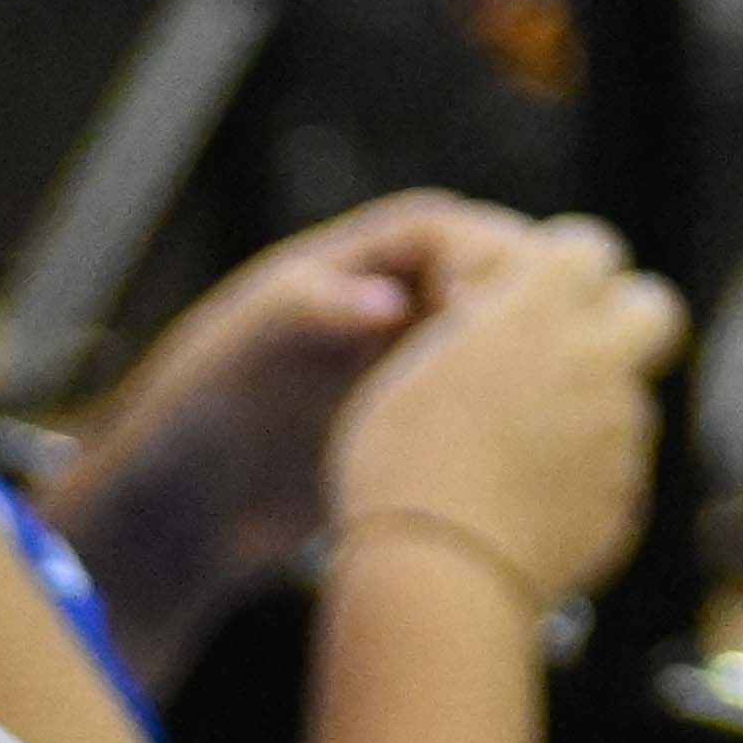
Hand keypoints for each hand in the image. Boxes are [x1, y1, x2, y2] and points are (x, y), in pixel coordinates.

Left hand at [75, 194, 540, 622]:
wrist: (186, 510)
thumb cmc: (200, 412)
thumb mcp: (248, 348)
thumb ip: (313, 310)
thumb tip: (390, 302)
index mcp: (357, 261)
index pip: (450, 231)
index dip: (485, 258)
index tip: (493, 315)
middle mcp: (398, 299)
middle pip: (495, 277)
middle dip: (530, 307)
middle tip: (550, 358)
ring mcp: (417, 360)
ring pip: (506, 339)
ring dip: (534, 362)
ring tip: (556, 408)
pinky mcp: (426, 418)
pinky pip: (492, 397)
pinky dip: (520, 410)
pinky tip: (537, 449)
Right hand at [319, 214, 684, 612]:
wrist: (437, 576)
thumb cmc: (399, 467)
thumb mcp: (412, 372)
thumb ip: (476, 333)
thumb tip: (495, 322)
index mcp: (539, 313)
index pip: (589, 245)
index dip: (566, 261)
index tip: (534, 286)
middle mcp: (597, 361)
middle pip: (654, 306)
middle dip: (625, 317)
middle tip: (575, 347)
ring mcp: (621, 433)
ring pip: (630, 399)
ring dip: (594, 410)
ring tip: (519, 452)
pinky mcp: (626, 498)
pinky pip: (616, 472)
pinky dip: (585, 479)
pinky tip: (527, 505)